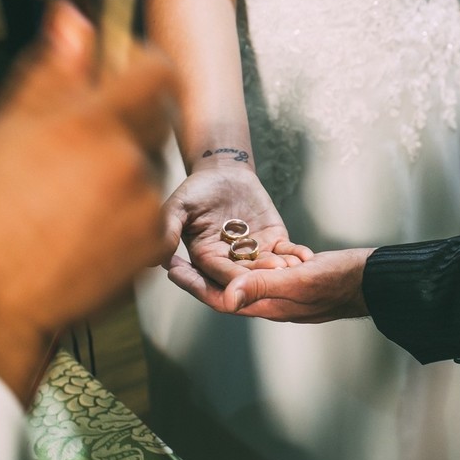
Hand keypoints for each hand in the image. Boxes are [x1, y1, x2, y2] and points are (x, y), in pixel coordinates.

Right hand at [0, 0, 174, 400]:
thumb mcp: (6, 130)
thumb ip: (52, 71)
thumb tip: (74, 20)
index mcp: (93, 125)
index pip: (154, 69)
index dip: (141, 64)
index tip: (124, 70)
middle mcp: (130, 162)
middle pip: (151, 119)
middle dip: (122, 123)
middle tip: (74, 148)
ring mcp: (147, 206)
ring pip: (146, 168)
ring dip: (120, 173)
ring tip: (68, 201)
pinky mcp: (154, 246)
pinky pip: (150, 213)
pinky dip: (127, 216)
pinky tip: (84, 229)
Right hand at [162, 164, 312, 287]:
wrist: (224, 173)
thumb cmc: (196, 189)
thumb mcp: (178, 206)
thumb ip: (168, 229)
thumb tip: (153, 258)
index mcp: (205, 260)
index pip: (216, 274)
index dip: (227, 279)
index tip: (237, 286)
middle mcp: (230, 262)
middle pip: (246, 275)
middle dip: (259, 277)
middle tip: (272, 276)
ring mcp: (254, 254)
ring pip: (268, 266)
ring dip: (280, 269)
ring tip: (290, 268)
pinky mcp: (274, 242)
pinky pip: (286, 252)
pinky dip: (296, 255)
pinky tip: (306, 257)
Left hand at [168, 248, 372, 321]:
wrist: (374, 279)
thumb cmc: (340, 282)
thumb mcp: (300, 280)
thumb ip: (264, 285)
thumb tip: (227, 294)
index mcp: (268, 305)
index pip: (220, 298)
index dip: (193, 283)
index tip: (170, 266)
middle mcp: (272, 301)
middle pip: (227, 288)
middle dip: (200, 273)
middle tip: (173, 254)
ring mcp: (285, 291)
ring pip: (244, 278)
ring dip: (222, 264)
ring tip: (201, 245)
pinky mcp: (296, 278)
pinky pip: (265, 269)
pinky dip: (250, 257)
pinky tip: (242, 241)